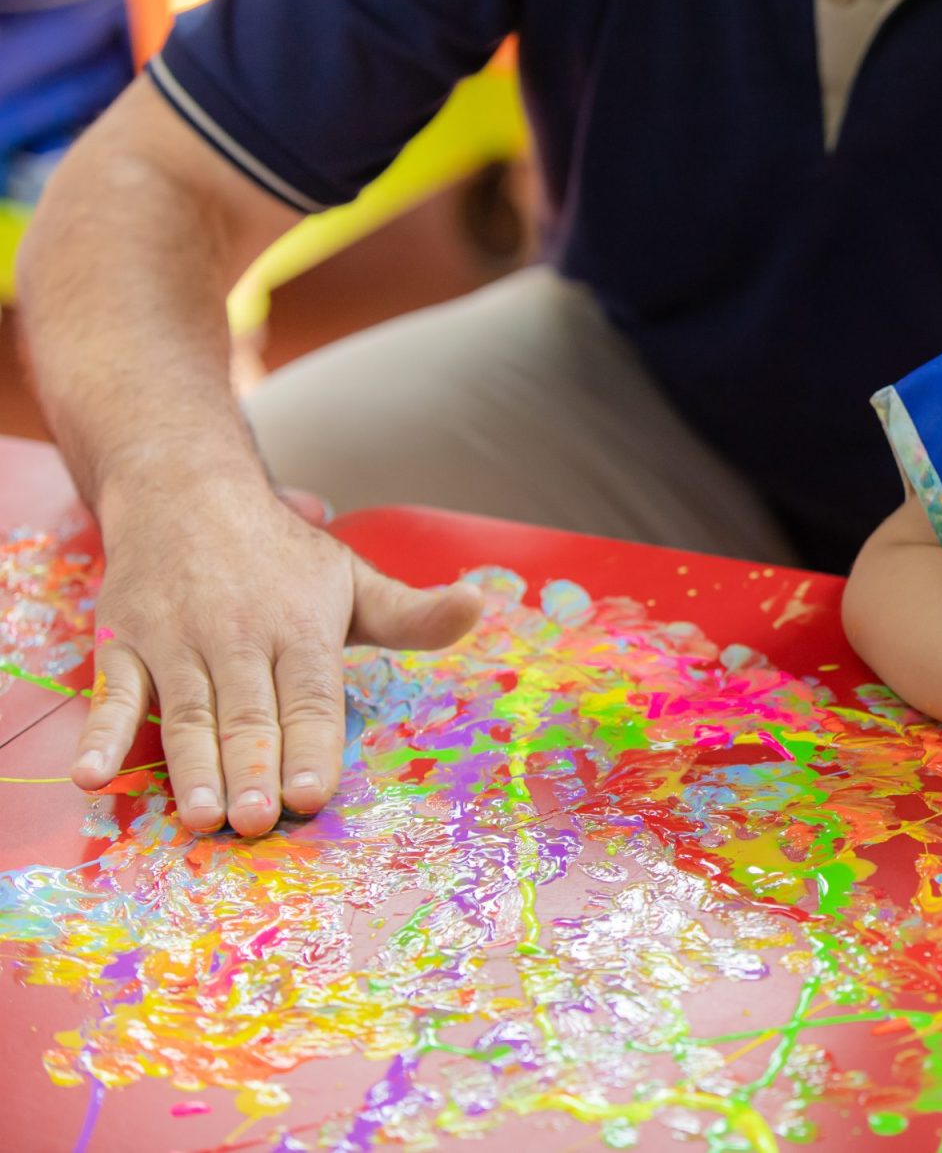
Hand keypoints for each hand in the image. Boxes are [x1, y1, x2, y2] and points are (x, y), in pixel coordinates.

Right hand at [72, 471, 480, 835]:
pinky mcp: (122, 641)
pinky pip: (111, 693)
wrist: (185, 489)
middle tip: (258, 822)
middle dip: (253, 768)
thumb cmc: (280, 556)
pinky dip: (100, 734)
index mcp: (301, 627)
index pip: (310, 697)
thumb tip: (477, 605)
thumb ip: (411, 613)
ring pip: (187, 712)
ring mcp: (175, 639)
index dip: (312, 748)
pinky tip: (94, 777)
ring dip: (190, 767)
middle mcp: (238, 633)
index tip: (314, 795)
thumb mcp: (352, 578)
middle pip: (247, 713)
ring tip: (200, 817)